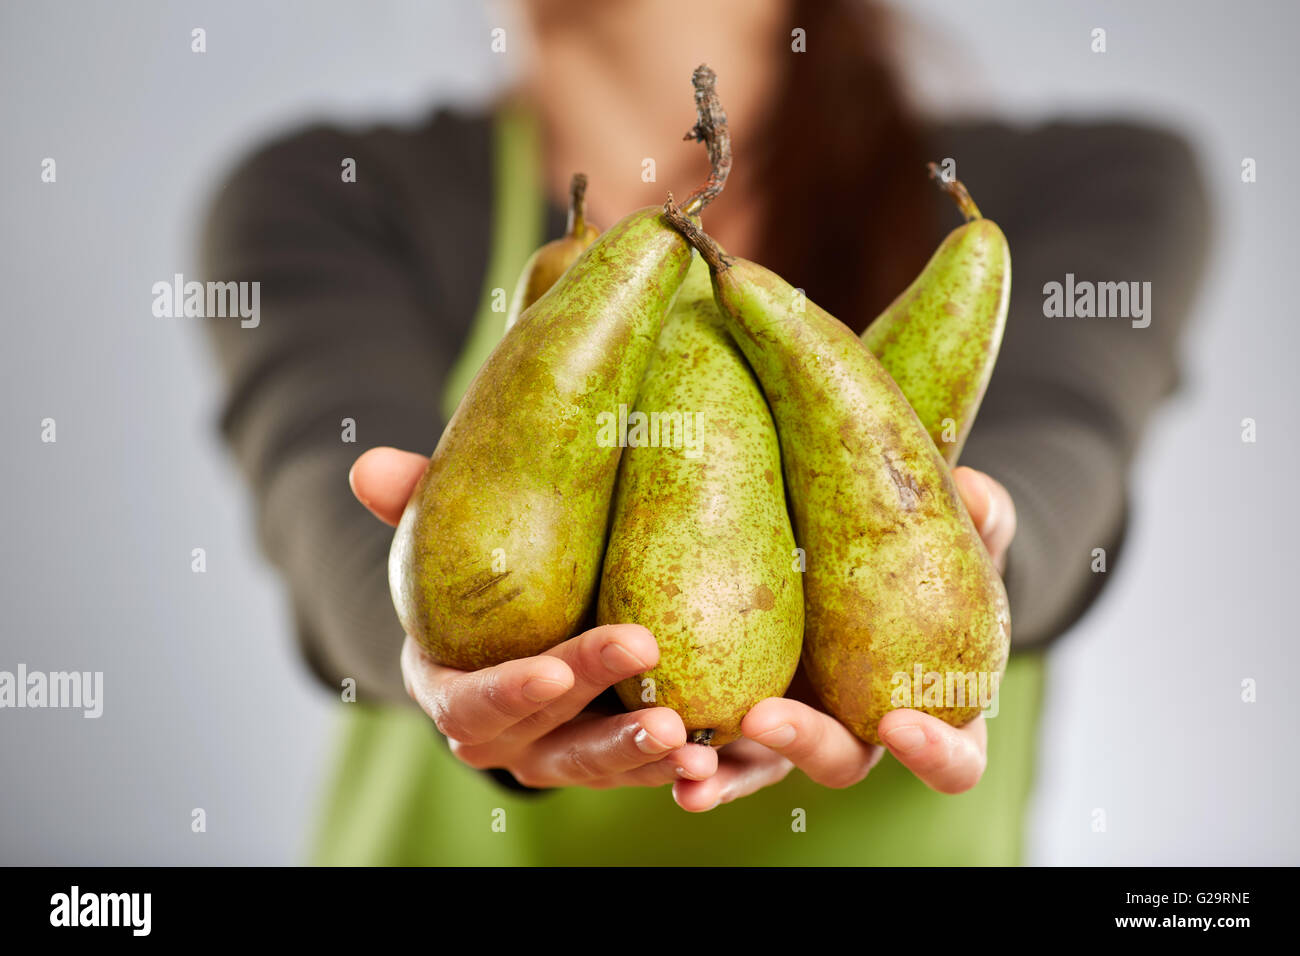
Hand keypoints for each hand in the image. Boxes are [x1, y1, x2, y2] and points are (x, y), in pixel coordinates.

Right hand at [351, 447, 717, 788]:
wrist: (521, 618)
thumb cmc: (482, 574)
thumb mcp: (449, 537)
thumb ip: (415, 504)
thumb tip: (367, 464)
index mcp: (449, 688)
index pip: (470, 704)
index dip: (507, 693)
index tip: (550, 670)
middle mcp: (498, 737)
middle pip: (543, 736)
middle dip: (592, 704)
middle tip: (644, 654)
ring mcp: (552, 756)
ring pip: (595, 767)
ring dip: (640, 753)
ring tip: (689, 732)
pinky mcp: (605, 760)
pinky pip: (638, 773)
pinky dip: (673, 768)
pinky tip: (714, 754)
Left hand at [671, 466, 1016, 810]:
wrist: (850, 538)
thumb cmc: (920, 551)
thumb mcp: (954, 531)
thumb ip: (975, 519)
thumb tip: (977, 491)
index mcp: (931, 710)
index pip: (952, 760)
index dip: (933, 753)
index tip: (901, 725)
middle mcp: (859, 731)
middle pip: (840, 763)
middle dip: (803, 746)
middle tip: (766, 717)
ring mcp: (794, 723)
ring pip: (761, 767)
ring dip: (726, 773)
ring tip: (688, 764)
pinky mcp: (736, 702)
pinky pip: (708, 737)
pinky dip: (680, 747)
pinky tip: (650, 735)